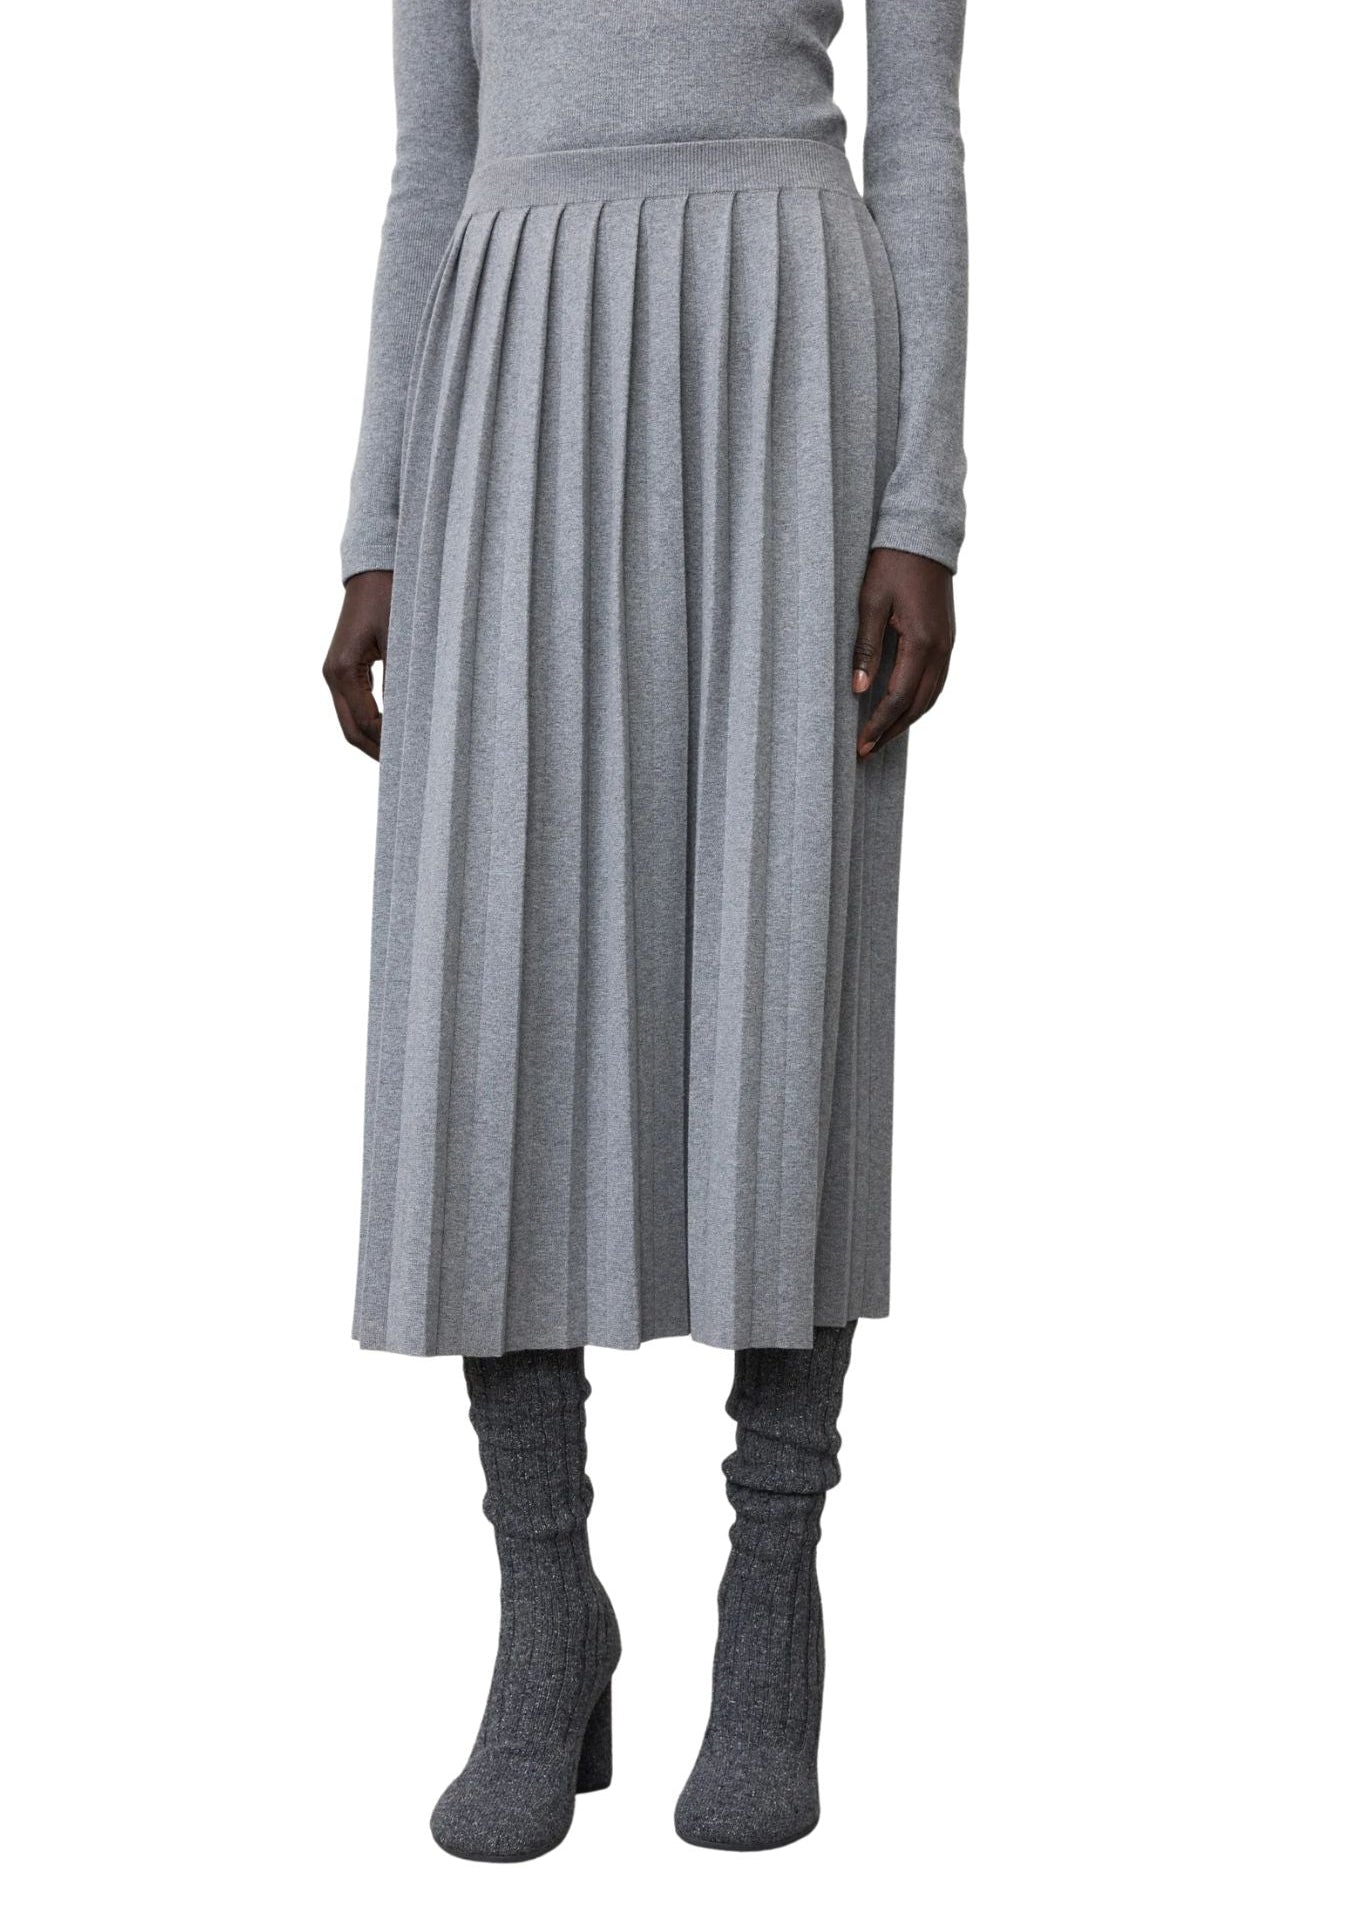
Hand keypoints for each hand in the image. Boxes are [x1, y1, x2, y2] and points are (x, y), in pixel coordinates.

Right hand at [323, 570, 391, 760]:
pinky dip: (371, 723)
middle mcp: (333, 674)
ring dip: (373, 740)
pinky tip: (393, 732)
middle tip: (405, 771)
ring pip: (351, 720)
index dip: (387, 744)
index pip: (365, 723)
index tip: (413, 758)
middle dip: (376, 751)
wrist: (374, 571)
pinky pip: (355, 705)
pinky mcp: (345, 668)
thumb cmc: (390, 599)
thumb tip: (410, 722)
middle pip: (351, 729)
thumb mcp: (401, 642)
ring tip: (401, 757)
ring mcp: (336, 672)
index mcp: (343, 670)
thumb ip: (401, 683)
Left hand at [851, 548, 955, 756]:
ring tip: (883, 736)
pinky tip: (903, 708)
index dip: (878, 725)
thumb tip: (858, 689)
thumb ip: (865, 648)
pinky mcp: (947, 638)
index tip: (860, 745)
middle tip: (867, 751)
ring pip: (931, 696)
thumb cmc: (891, 564)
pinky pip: (937, 681)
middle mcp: (940, 649)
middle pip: (918, 705)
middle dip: (892, 731)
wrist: (923, 536)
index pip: (898, 697)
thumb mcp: (870, 603)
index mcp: (921, 642)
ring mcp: (948, 644)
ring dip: (907, 720)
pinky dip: (920, 701)